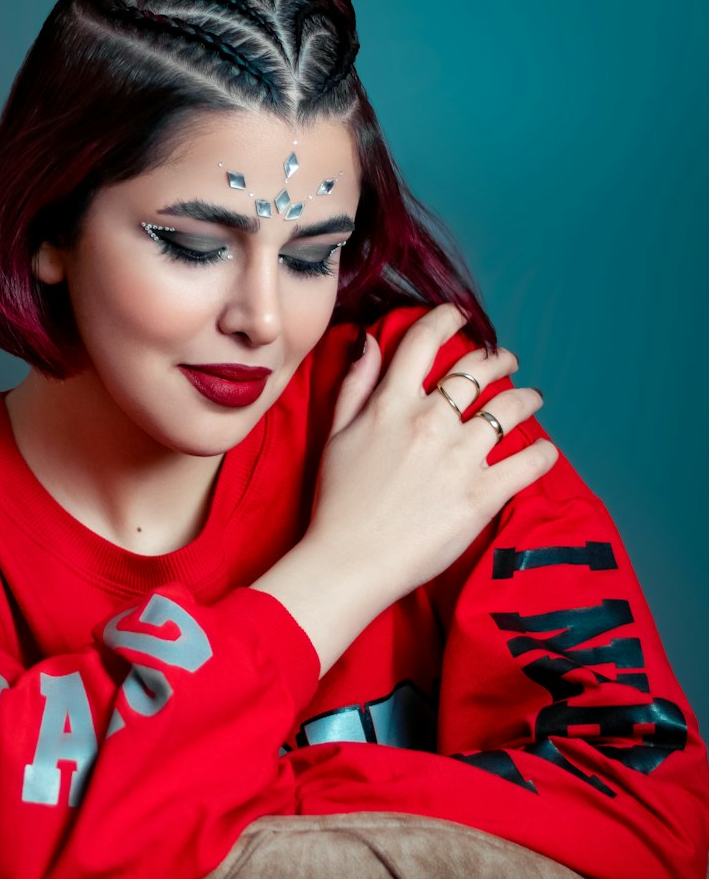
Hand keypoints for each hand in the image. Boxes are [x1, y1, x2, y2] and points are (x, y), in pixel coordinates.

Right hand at [308, 302, 557, 606]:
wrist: (350, 561)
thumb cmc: (337, 503)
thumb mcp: (334, 435)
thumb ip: (355, 386)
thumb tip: (371, 343)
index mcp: (393, 405)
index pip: (425, 343)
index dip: (446, 320)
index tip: (458, 317)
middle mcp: (431, 422)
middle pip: (478, 370)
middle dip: (497, 358)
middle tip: (505, 360)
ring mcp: (461, 457)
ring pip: (510, 407)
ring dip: (527, 397)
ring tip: (532, 397)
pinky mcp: (483, 494)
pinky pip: (529, 462)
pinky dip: (543, 453)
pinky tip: (544, 451)